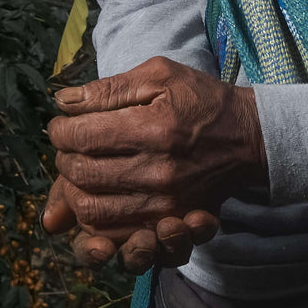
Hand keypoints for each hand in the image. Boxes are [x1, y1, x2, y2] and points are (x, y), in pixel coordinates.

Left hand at [41, 57, 266, 265]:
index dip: (60, 130)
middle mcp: (156, 170)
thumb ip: (110, 88)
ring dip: (74, 191)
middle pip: (80, 174)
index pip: (81, 136)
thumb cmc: (201, 100)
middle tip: (70, 146)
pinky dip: (93, 218)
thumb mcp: (160, 75)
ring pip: (91, 210)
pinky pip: (113, 233)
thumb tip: (63, 101)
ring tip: (80, 171)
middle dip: (63, 158)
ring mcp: (162, 202)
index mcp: (152, 128)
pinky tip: (97, 196)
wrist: (247, 138)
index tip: (61, 124)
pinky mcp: (168, 220)